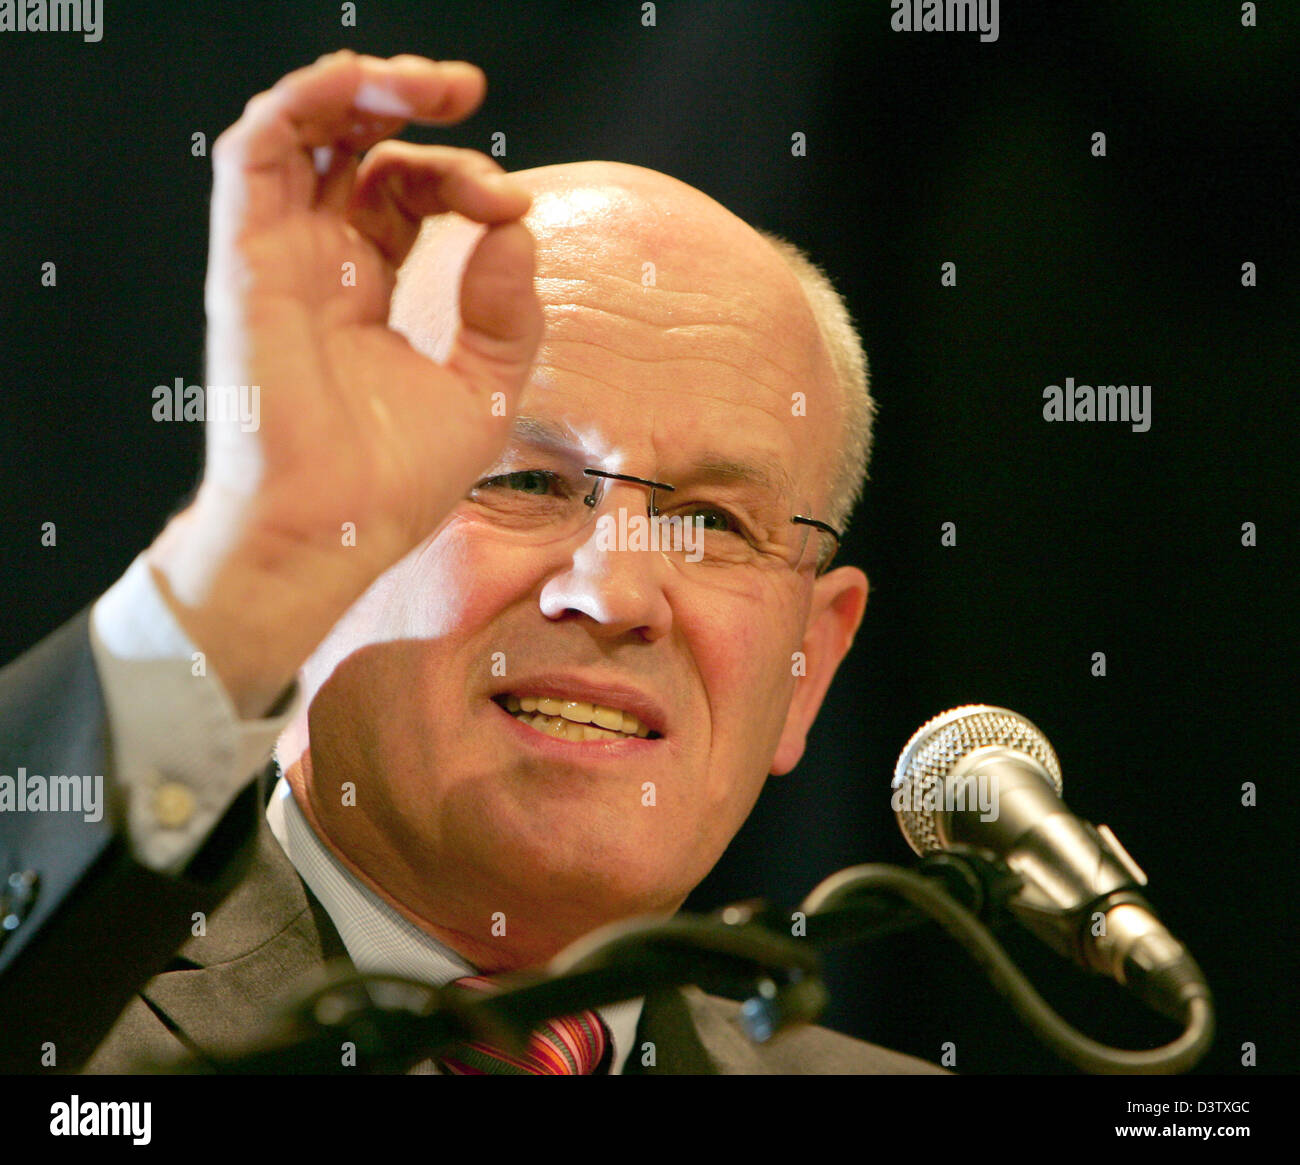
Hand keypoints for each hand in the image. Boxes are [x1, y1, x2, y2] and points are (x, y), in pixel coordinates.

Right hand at [148, 52, 542, 714]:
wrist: (333, 534)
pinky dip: (303, 104)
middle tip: (466, 89)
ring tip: (427, 83)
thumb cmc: (394, 481)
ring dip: (358, 87)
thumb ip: (505, 314)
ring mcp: (280, 258)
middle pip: (353, 149)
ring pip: (298, 131)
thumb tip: (515, 230)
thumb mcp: (482, 392)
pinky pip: (254, 154)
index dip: (459, 179)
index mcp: (366, 288)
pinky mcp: (248, 261)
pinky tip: (364, 88)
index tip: (510, 207)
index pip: (404, 193)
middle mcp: (319, 263)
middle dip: (410, 107)